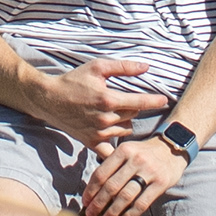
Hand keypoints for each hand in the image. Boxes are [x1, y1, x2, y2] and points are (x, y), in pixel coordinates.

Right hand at [31, 61, 168, 153]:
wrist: (50, 99)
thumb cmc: (74, 80)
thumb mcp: (97, 67)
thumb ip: (123, 67)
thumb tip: (146, 67)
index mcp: (108, 99)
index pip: (139, 102)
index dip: (154, 101)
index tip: (165, 100)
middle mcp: (105, 118)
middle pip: (132, 115)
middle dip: (132, 108)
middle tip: (124, 101)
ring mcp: (98, 133)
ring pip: (125, 130)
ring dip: (125, 123)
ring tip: (115, 114)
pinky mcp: (91, 143)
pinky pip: (112, 149)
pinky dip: (116, 144)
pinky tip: (116, 137)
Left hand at [79, 137, 188, 215]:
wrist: (172, 147)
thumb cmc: (143, 152)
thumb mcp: (128, 150)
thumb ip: (112, 163)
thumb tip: (92, 187)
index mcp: (124, 150)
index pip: (102, 173)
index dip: (91, 189)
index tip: (85, 202)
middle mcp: (135, 159)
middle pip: (111, 186)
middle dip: (98, 203)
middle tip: (90, 215)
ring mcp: (149, 171)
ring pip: (125, 196)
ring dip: (112, 212)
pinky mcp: (161, 183)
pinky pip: (142, 203)